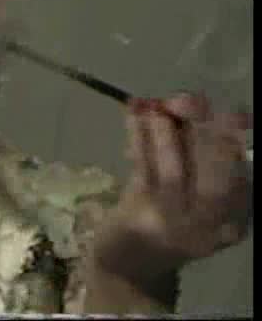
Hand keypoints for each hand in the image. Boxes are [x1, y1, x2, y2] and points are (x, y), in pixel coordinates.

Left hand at [92, 93, 252, 282]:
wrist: (126, 265)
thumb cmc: (165, 218)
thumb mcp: (192, 194)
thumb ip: (196, 152)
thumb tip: (188, 102)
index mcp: (233, 220)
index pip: (242, 180)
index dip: (237, 140)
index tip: (235, 112)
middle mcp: (210, 226)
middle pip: (218, 180)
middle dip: (209, 135)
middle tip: (192, 102)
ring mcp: (173, 224)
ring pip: (175, 173)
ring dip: (165, 133)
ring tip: (155, 105)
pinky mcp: (138, 217)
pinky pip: (141, 170)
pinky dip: (138, 136)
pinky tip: (132, 112)